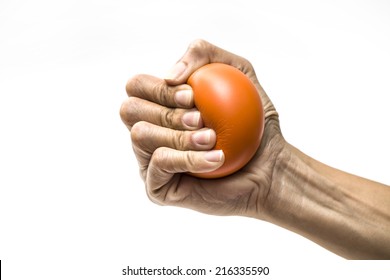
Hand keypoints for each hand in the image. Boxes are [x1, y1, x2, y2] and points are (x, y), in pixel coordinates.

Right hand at [120, 39, 284, 218]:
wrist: (269, 163)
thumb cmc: (253, 120)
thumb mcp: (240, 71)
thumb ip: (203, 54)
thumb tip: (168, 75)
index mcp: (159, 105)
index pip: (137, 86)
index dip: (158, 87)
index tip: (193, 96)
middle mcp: (149, 131)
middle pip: (129, 110)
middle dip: (166, 111)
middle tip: (201, 118)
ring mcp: (150, 161)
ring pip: (140, 136)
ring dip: (178, 135)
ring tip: (212, 138)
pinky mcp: (158, 187)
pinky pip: (159, 165)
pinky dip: (188, 158)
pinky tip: (217, 158)